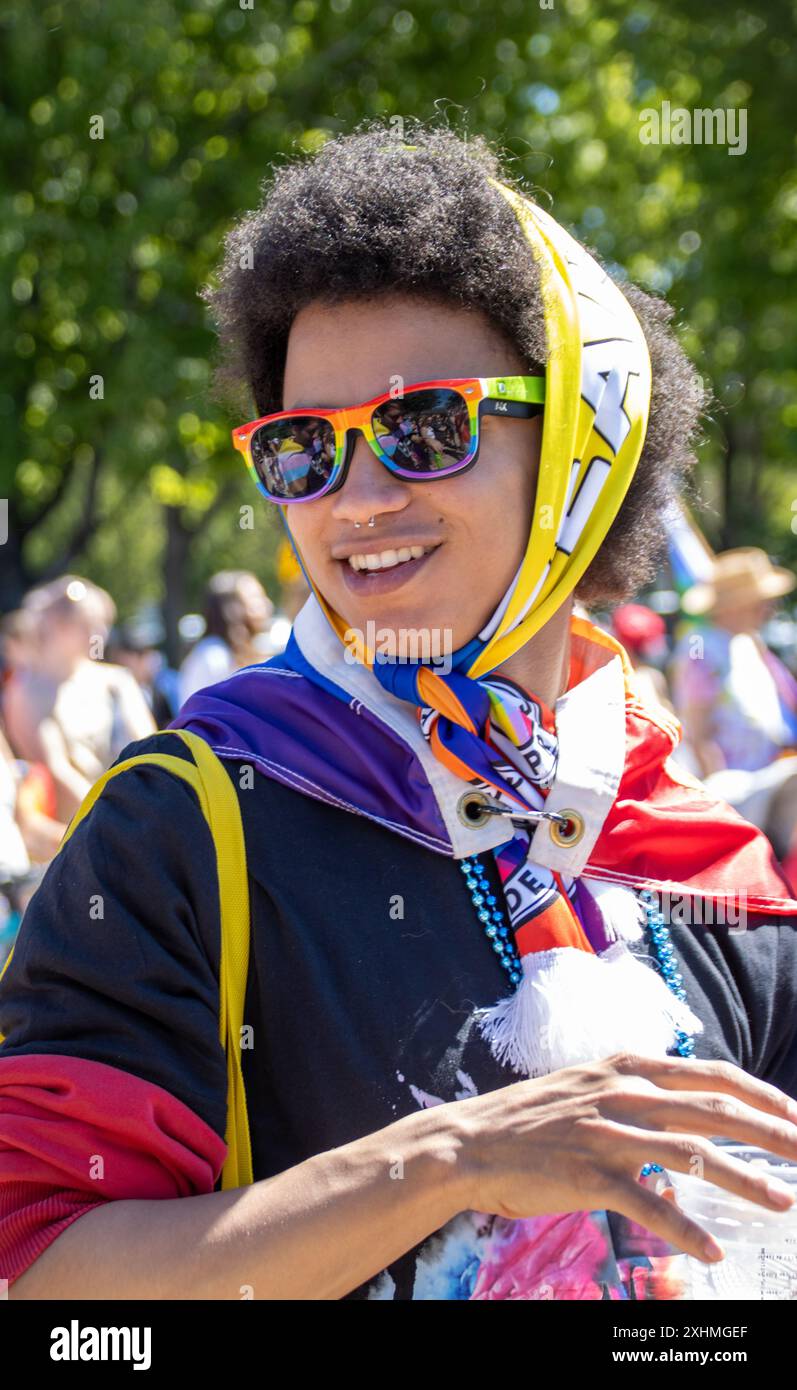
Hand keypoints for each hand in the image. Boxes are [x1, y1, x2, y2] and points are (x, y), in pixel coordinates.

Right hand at [452, 1052, 796, 1262]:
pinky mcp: (587, 1174)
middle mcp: (622, 1093)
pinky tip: (711, 1251)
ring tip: (783, 1202)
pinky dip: (684, 1230)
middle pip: (715, 1112)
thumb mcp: (588, 1084)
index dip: (760, 1094)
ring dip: (744, 1181)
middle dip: (773, 1133)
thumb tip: (685, 1103)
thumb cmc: (531, 1119)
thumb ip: (636, 1089)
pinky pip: (647, 1204)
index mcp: (627, 1068)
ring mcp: (605, 1133)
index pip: (710, 1075)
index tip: (796, 1114)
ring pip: (692, 1157)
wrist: (470, 1142)